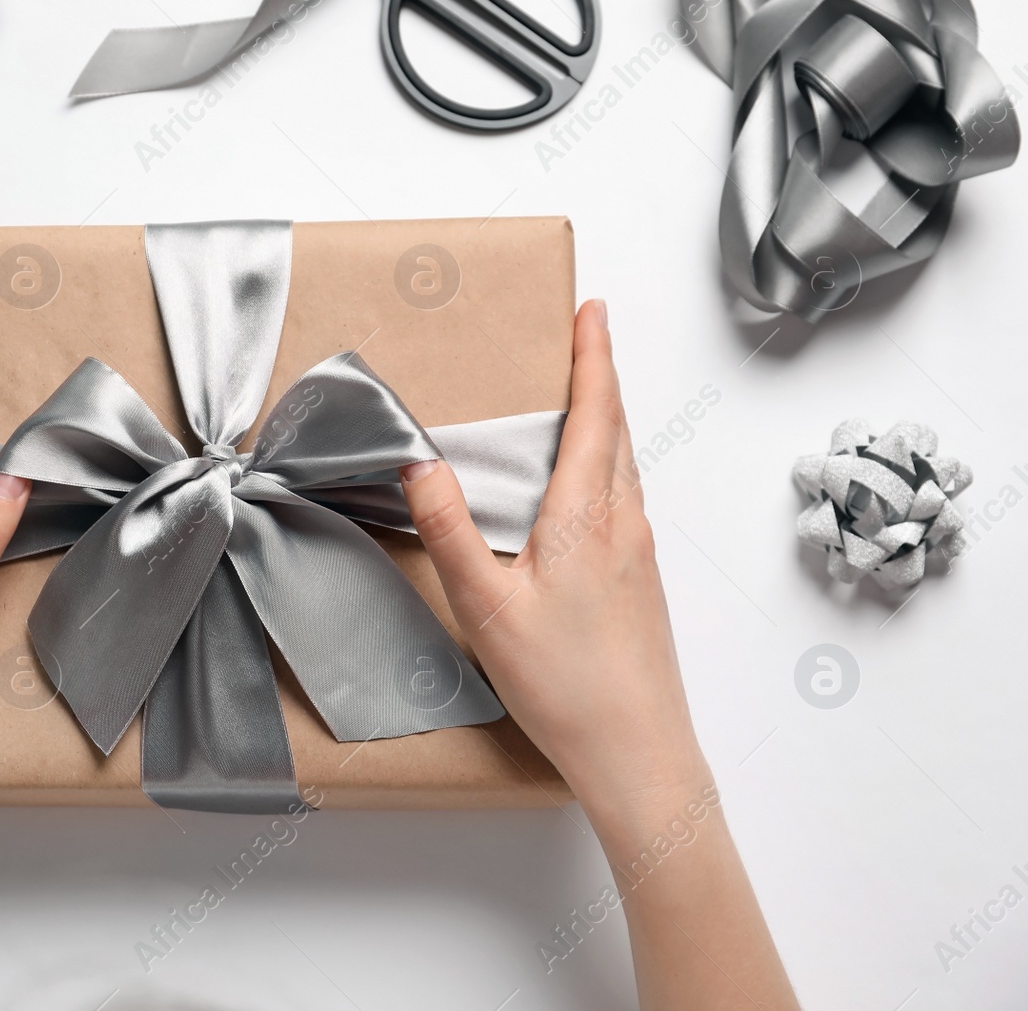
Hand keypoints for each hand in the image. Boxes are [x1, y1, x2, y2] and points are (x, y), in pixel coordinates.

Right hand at [399, 299, 705, 842]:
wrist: (640, 754)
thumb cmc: (567, 686)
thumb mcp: (487, 607)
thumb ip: (452, 530)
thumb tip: (422, 463)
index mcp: (589, 517)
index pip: (597, 414)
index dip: (593, 357)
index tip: (591, 309)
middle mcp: (626, 525)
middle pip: (619, 431)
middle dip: (601, 377)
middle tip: (584, 338)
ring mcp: (641, 555)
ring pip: (626, 467)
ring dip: (607, 422)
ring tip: (582, 401)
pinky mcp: (642, 584)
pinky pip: (625, 502)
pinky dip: (607, 468)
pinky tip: (583, 492)